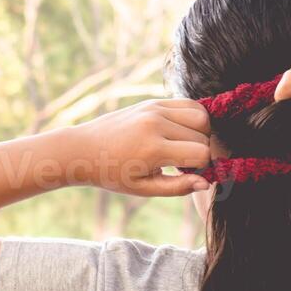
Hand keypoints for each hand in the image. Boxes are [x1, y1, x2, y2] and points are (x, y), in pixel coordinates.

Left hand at [71, 98, 212, 195]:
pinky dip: (193, 118)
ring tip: (185, 147)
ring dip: (202, 133)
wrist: (84, 149)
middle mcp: (156, 123)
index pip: (201, 154)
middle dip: (202, 152)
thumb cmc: (113, 174)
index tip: (189, 174)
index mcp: (153, 148)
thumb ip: (178, 187)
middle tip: (184, 164)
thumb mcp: (143, 188)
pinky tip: (182, 133)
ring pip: (202, 116)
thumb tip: (206, 183)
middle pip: (204, 135)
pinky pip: (188, 104)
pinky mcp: (153, 102)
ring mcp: (155, 108)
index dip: (202, 168)